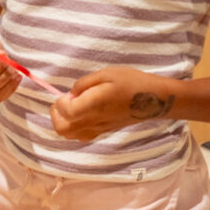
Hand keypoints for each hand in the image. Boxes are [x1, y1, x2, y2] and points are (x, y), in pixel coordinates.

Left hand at [49, 67, 174, 141]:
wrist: (154, 100)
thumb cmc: (131, 82)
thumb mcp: (106, 73)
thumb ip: (84, 83)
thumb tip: (70, 94)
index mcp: (95, 105)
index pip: (67, 113)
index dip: (60, 102)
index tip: (66, 93)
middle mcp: (94, 121)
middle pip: (63, 129)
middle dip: (56, 115)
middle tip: (63, 101)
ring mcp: (99, 129)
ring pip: (70, 135)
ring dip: (63, 122)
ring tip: (71, 107)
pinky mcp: (103, 132)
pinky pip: (80, 136)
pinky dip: (73, 127)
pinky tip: (80, 114)